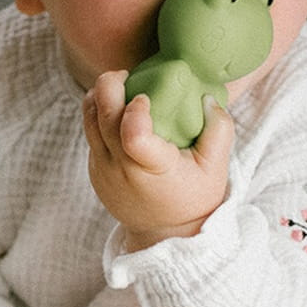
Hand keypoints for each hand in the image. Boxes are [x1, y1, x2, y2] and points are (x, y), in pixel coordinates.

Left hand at [82, 70, 235, 250]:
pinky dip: (100, 113)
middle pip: (101, 117)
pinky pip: (89, 131)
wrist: (166, 232)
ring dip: (99, 96)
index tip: (147, 97)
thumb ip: (219, 129)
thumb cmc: (195, 195)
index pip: (133, 136)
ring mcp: (102, 170)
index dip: (135, 109)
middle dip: (109, 85)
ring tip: (121, 86)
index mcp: (154, 169)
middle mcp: (121, 169)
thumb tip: (206, 96)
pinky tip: (120, 109)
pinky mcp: (94, 168)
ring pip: (88, 120)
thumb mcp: (217, 167)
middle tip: (126, 74)